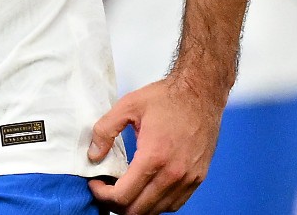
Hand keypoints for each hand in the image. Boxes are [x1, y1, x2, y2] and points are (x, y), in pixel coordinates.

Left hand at [88, 77, 225, 213]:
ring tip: (124, 190)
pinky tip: (146, 191)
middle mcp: (173, 173)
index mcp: (154, 156)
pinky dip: (156, 204)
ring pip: (156, 211)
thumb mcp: (128, 106)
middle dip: (115, 205)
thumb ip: (105, 130)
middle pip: (137, 210)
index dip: (103, 195)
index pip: (123, 195)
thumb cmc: (167, 98)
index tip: (96, 184)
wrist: (201, 93)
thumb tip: (94, 155)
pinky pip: (174, 205)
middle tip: (106, 190)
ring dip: (136, 206)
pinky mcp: (198, 179)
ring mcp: (188, 179)